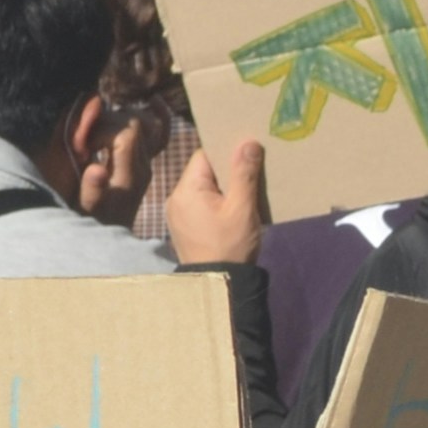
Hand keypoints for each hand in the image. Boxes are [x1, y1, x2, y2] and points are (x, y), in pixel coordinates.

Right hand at [76, 107, 162, 220]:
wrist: (110, 240)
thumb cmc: (94, 223)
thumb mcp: (88, 210)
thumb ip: (92, 189)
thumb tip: (96, 168)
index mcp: (130, 175)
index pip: (126, 134)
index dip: (102, 129)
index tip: (83, 146)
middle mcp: (143, 166)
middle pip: (135, 123)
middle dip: (108, 121)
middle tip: (87, 140)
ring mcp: (146, 162)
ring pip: (144, 123)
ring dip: (119, 117)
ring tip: (96, 135)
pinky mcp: (144, 162)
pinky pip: (159, 133)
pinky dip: (157, 115)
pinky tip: (155, 101)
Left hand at [166, 133, 264, 267]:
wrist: (218, 285)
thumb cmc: (230, 246)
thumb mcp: (242, 208)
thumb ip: (244, 174)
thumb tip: (248, 143)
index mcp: (186, 189)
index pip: (204, 155)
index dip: (226, 151)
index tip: (247, 153)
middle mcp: (175, 197)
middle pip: (203, 172)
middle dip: (227, 171)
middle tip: (251, 172)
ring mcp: (177, 214)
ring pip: (203, 190)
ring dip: (223, 189)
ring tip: (245, 192)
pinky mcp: (183, 228)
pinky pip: (200, 206)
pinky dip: (216, 204)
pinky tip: (232, 211)